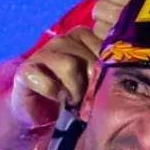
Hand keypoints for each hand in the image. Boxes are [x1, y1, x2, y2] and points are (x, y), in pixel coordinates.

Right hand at [6, 26, 102, 144]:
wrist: (40, 112)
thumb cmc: (73, 95)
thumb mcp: (94, 82)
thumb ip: (105, 73)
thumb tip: (122, 78)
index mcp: (83, 37)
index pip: (103, 47)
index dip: (106, 71)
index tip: (105, 87)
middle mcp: (64, 39)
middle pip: (88, 58)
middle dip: (91, 84)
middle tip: (88, 99)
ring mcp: (43, 52)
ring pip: (69, 65)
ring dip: (74, 90)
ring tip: (73, 101)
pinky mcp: (26, 69)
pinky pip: (48, 82)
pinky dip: (55, 95)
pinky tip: (56, 99)